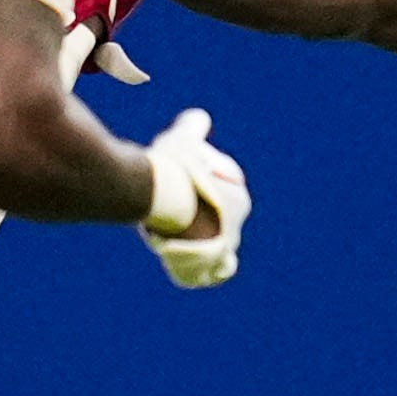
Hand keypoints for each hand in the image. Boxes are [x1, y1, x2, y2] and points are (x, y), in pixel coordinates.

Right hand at [140, 108, 248, 287]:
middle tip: (174, 213)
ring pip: (216, 257)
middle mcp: (235, 229)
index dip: (206, 194)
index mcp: (240, 200)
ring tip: (178, 245)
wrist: (157, 193)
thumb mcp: (182, 139)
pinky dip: (191, 273)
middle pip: (221, 229)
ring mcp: (218, 252)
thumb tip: (199, 119)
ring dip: (202, 254)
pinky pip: (198, 276)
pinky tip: (178, 265)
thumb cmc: (171, 166)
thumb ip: (192, 127)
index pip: (229, 199)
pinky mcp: (199, 269)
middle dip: (204, 224)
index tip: (184, 188)